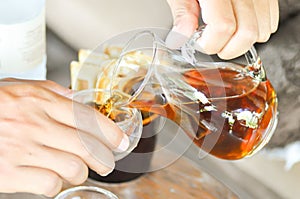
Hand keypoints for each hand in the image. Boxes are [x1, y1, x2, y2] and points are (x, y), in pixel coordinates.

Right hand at [0, 79, 128, 196]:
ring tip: (76, 169)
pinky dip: (56, 184)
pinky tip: (51, 176)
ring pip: (74, 168)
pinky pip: (50, 185)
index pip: (88, 117)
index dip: (112, 132)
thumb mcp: (21, 88)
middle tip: (107, 162)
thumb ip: (53, 92)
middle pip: (88, 146)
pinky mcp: (9, 174)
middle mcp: (34, 124)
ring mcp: (22, 149)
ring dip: (81, 172)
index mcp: (40, 101)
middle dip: (105, 158)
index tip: (121, 141)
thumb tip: (80, 100)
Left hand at [166, 0, 278, 58]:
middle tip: (213, 45)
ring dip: (242, 43)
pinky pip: (271, 21)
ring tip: (226, 35)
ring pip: (262, 31)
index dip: (210, 44)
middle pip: (247, 33)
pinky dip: (256, 31)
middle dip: (227, 49)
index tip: (200, 44)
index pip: (223, 27)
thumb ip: (183, 12)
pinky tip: (239, 26)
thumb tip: (181, 37)